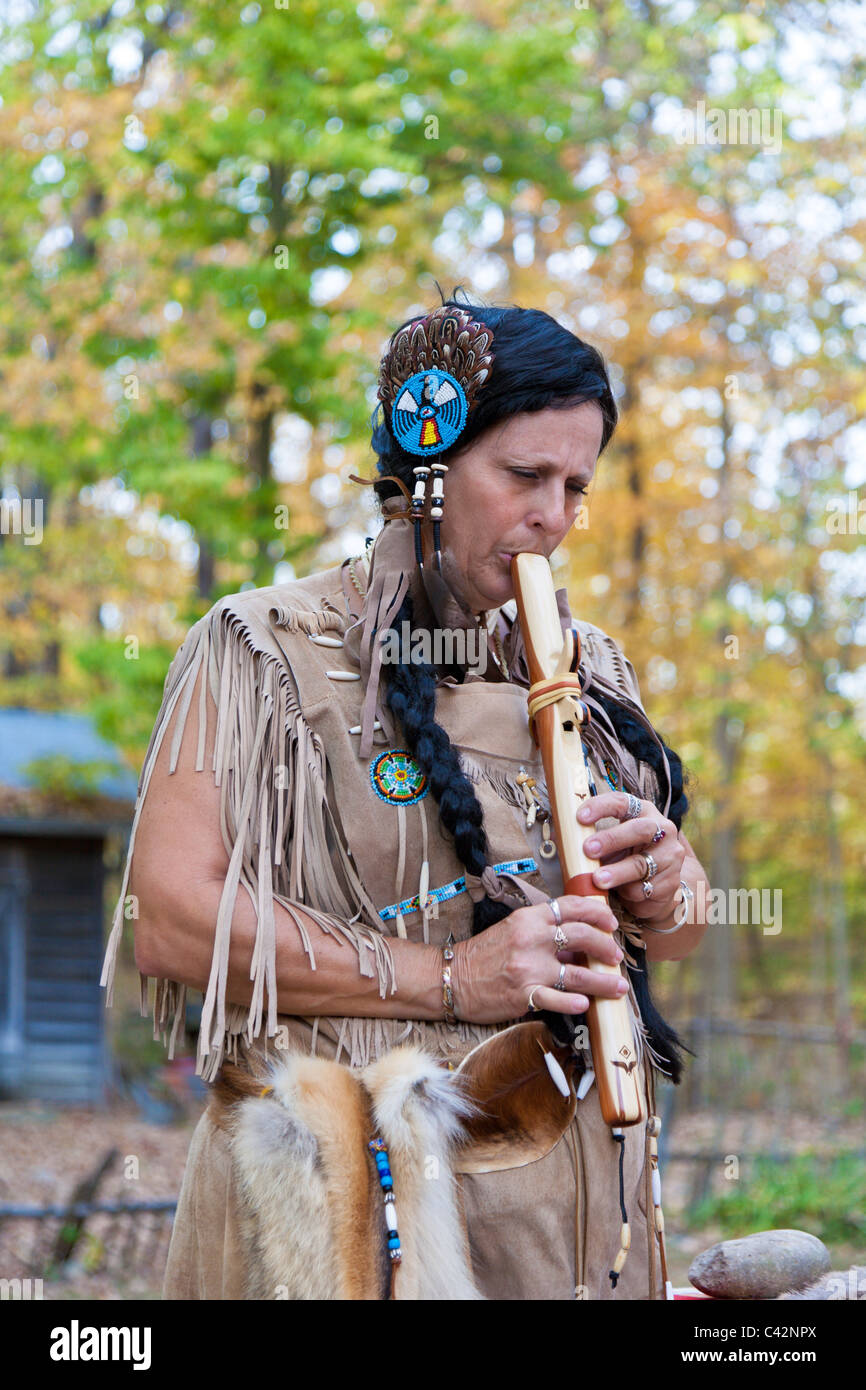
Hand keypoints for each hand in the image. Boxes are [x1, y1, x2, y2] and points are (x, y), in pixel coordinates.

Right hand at [450, 895, 628, 1024]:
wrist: (452, 977)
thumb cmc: (484, 954)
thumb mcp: (513, 929)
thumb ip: (543, 931)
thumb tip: (579, 939)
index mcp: (529, 918)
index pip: (571, 907)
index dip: (597, 913)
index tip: (610, 922)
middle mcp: (531, 939)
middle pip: (582, 937)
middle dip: (606, 946)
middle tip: (616, 956)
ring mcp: (528, 968)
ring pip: (578, 974)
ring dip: (603, 981)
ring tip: (618, 986)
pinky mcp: (523, 994)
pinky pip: (556, 999)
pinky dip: (573, 1002)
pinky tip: (586, 1005)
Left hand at [577, 793, 684, 921]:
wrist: (657, 887)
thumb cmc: (626, 858)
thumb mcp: (610, 845)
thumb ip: (591, 839)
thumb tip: (558, 836)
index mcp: (643, 812)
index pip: (622, 802)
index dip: (601, 807)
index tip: (579, 817)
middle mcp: (661, 830)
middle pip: (639, 830)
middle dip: (611, 839)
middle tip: (588, 849)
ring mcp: (669, 856)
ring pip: (641, 864)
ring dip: (617, 872)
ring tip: (597, 879)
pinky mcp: (671, 882)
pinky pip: (646, 888)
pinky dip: (629, 892)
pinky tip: (621, 893)